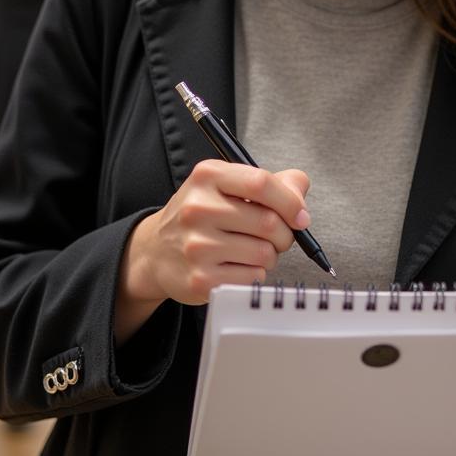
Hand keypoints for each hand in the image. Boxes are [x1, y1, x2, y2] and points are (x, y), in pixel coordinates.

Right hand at [115, 162, 309, 340]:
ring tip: (251, 250)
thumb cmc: (203, 215)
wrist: (156, 251)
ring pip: (264, 253)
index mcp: (208, 176)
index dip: (290, 201)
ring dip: (269, 255)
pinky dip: (255, 273)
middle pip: (268, 222)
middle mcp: (198, 208)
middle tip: (277, 236)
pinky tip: (237, 266)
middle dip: (284, 234)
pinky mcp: (200, 279)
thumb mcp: (226, 185)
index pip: (261, 183)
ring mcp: (196, 245)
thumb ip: (271, 183)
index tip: (300, 216)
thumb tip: (300, 200)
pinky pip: (253, 277)